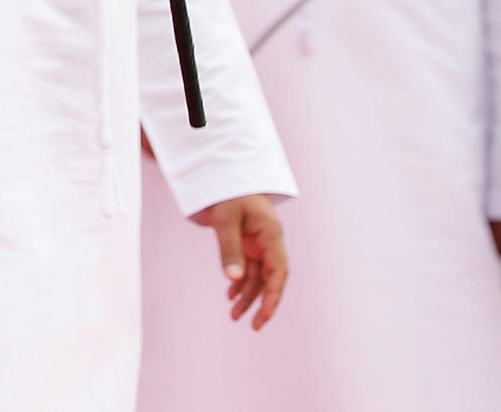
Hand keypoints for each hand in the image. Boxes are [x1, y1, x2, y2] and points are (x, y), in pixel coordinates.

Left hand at [198, 194, 287, 329]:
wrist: (223, 173)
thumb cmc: (227, 192)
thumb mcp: (225, 218)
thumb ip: (229, 248)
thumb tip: (233, 279)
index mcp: (270, 234)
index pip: (278, 270)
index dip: (274, 295)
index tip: (266, 315)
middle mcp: (268, 241)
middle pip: (271, 278)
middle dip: (263, 302)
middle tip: (253, 326)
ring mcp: (259, 243)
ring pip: (258, 276)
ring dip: (248, 295)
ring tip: (234, 315)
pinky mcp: (248, 243)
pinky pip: (248, 268)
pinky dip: (240, 282)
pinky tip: (231, 295)